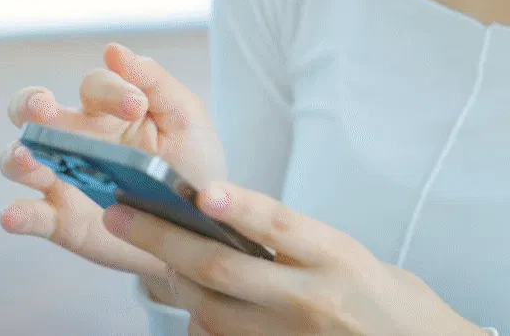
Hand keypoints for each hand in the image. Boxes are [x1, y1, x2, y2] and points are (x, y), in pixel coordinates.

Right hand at [0, 42, 226, 278]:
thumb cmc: (191, 166)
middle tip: (44, 108)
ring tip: (30, 159)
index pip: (93, 86)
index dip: (111, 91)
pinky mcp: (61, 221)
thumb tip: (114, 50)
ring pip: (18, 159)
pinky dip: (17, 215)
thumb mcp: (187, 120)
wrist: (200, 229)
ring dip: (17, 156)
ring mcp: (63, 179)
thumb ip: (155, 83)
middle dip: (30, 104)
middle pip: (32, 110)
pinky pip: (30, 215)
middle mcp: (76, 138)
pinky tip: (15, 215)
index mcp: (108, 110)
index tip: (136, 106)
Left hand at [103, 181, 485, 335]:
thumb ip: (298, 240)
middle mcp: (311, 299)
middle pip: (225, 268)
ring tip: (140, 249)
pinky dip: (196, 317)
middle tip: (119, 214)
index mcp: (337, 258)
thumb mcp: (353, 256)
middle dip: (163, 239)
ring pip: (211, 309)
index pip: (281, 226)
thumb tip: (230, 218)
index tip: (203, 191)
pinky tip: (180, 298)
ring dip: (169, 279)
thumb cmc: (390, 302)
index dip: (241, 207)